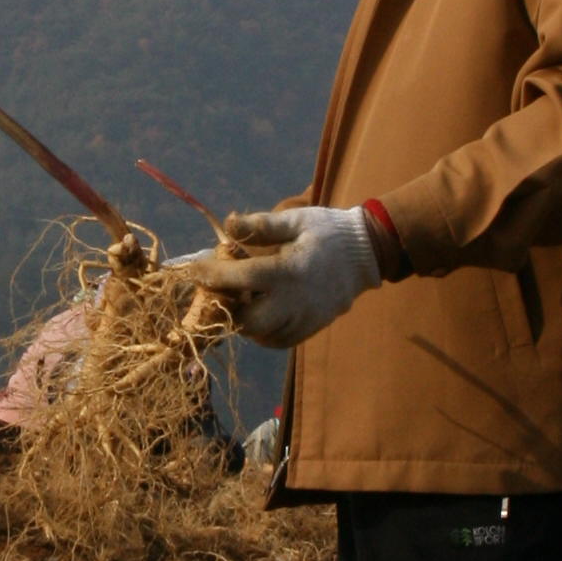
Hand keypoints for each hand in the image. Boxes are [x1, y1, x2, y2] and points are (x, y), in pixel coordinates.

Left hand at [183, 205, 380, 348]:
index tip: (194, 271)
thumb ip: (261, 225)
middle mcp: (296, 302)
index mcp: (290, 271)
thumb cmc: (327, 232)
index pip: (242, 278)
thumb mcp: (296, 220)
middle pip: (248, 321)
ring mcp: (305, 320)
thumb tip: (228, 223)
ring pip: (260, 334)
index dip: (213, 276)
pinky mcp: (311, 329)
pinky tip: (259, 310)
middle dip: (227, 308)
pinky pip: (277, 340)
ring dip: (243, 320)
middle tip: (219, 290)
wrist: (367, 253)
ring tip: (240, 297)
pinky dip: (261, 330)